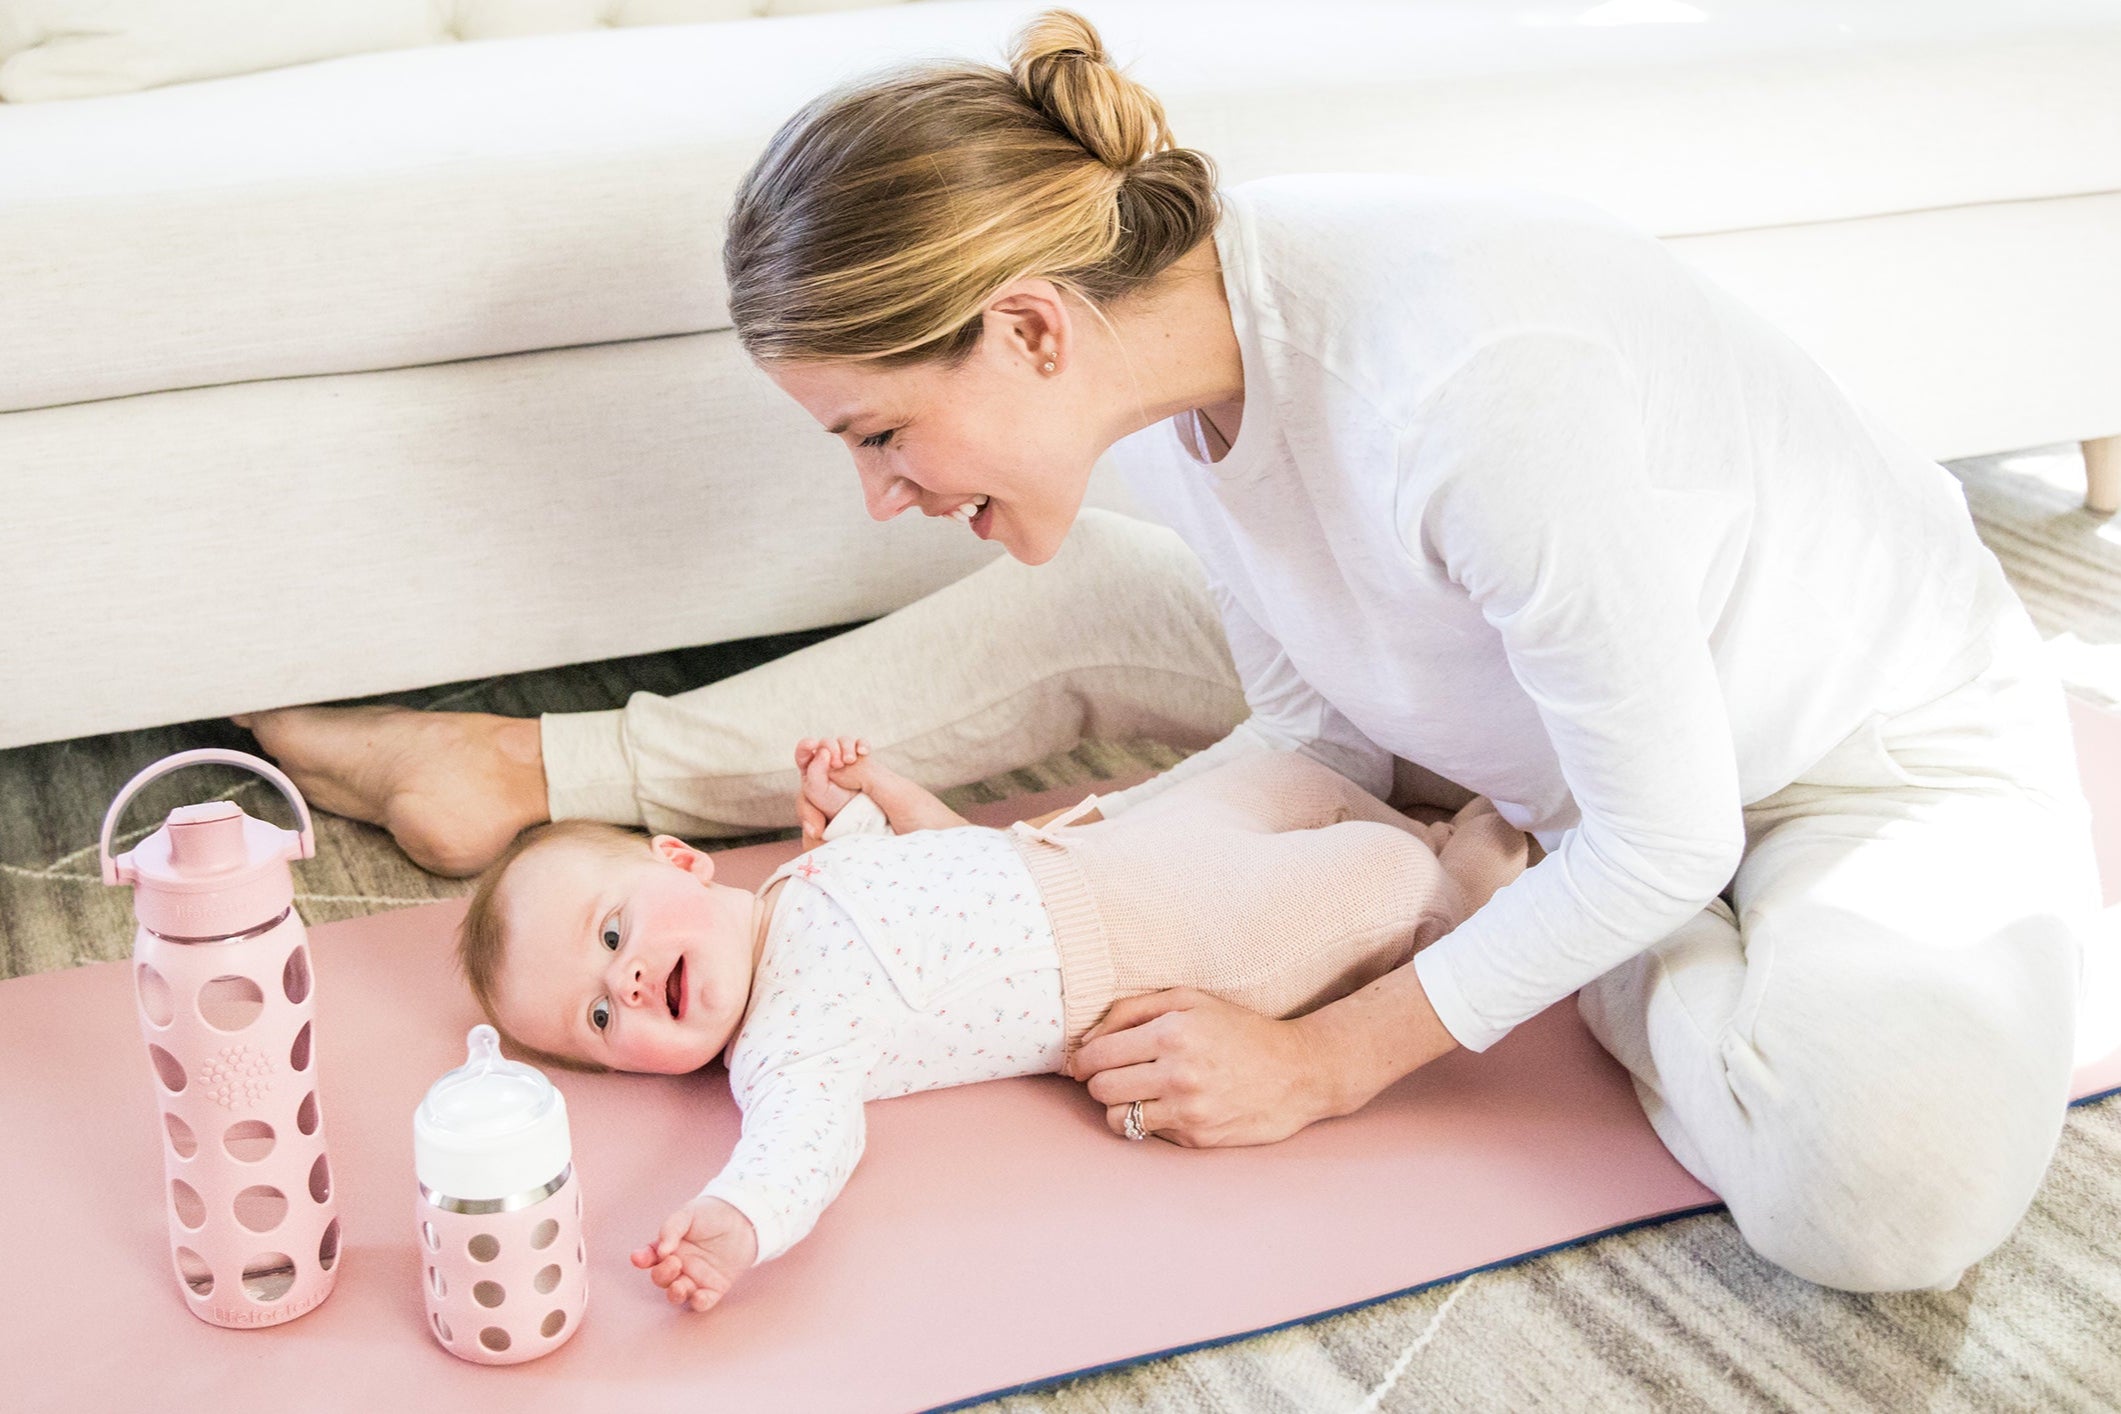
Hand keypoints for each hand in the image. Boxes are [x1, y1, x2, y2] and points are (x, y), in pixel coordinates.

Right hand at [629, 1197, 759, 1312]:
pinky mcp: (714, 1287)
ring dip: (675, 1294)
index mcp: (670, 1247)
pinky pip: (703, 1301)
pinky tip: (699, 1296)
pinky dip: (699, 1303)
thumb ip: (671, 1229)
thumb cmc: (713, 1213)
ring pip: (678, 1294)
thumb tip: (660, 1251)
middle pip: (661, 1279)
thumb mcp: (689, 1214)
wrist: (744, 1217)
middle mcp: (680, 1265)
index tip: (639, 1258)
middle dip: (662, 1275)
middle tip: (675, 1262)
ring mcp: (696, 1277)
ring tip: (680, 1286)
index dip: (642, 1259)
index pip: (650, 1257)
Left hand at [794, 736, 869, 844]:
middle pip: (826, 743)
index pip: (803, 751)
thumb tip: (822, 751)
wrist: (857, 815)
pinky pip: (861, 744)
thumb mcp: (816, 792)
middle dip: (831, 749)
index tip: (812, 745)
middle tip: (838, 763)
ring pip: (844, 740)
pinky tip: (864, 752)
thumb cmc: (832, 806)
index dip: (806, 745)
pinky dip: (862, 744)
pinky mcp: (861, 757)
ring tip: (850, 760)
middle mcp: (826, 759)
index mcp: (810, 768)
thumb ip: (814, 772)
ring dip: (847, 746)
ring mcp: (844, 757)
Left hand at [1064, 987, 1335, 1147]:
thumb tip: (1086, 1040)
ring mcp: (1188, 1111)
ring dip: (1119, 1105)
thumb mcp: (1188, 1000)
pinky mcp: (1197, 1139)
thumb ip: (1131, 1010)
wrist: (1298, 1071)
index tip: (1082, 1062)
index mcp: (1172, 1034)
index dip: (1082, 1060)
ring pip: (1117, 1118)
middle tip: (1114, 1074)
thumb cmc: (1238, 1029)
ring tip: (1137, 1093)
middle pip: (1101, 1088)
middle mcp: (1178, 1074)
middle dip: (1099, 1081)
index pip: (1097, 1056)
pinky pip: (1148, 1134)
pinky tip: (1169, 1105)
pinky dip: (1150, 1121)